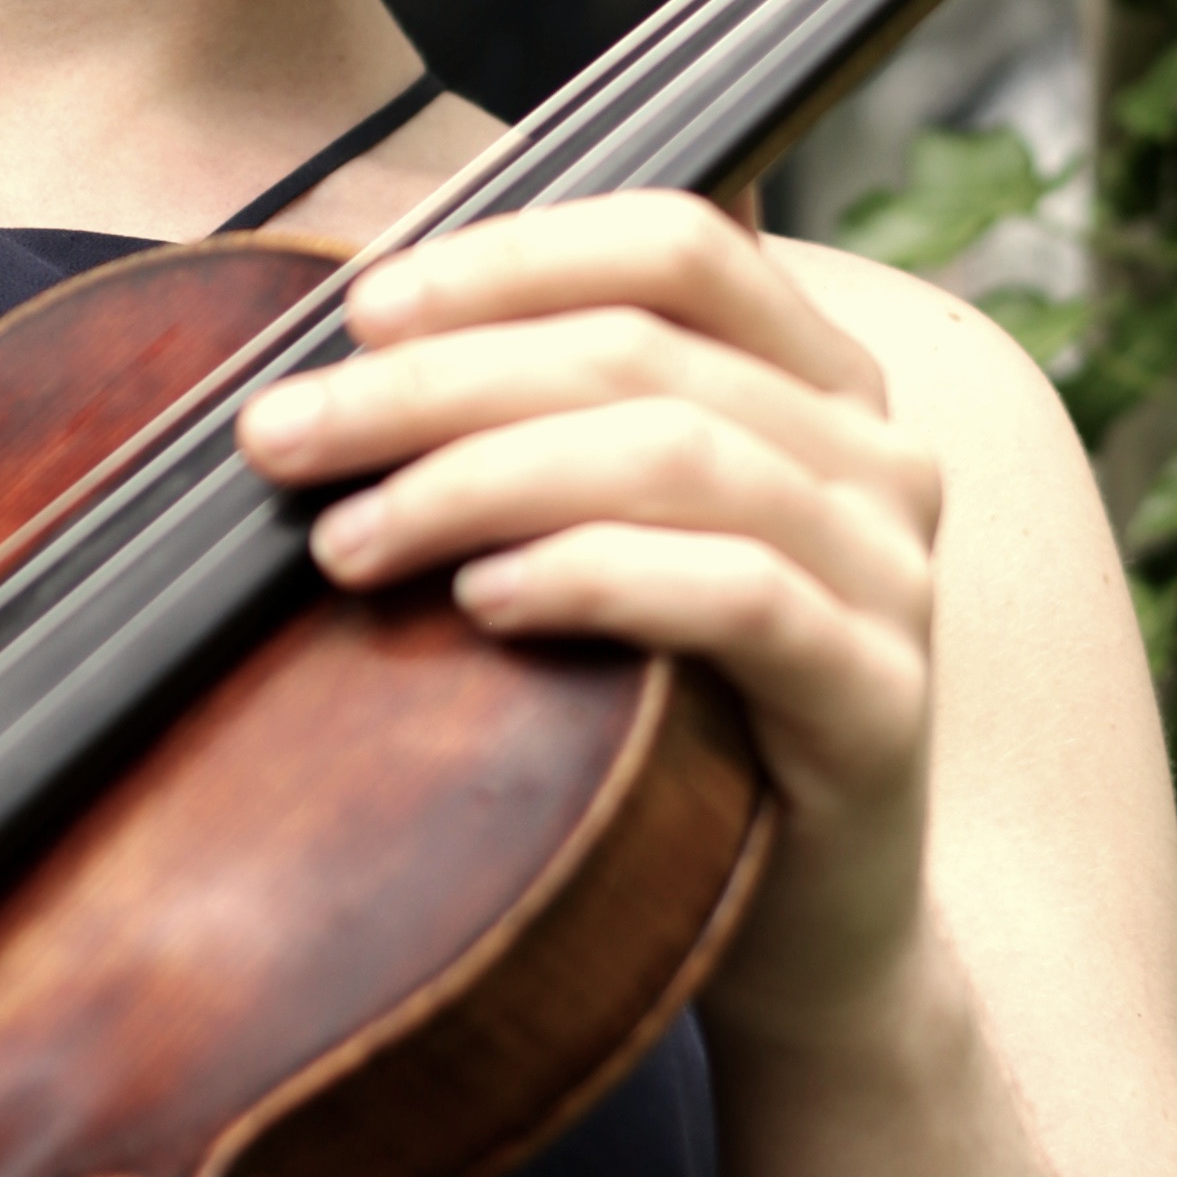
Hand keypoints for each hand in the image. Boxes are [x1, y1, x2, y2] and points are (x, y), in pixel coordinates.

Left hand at [238, 196, 940, 1046]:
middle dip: (437, 382)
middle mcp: (874, 452)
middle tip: (286, 434)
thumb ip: (553, 421)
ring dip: (480, 480)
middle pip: (641, 351)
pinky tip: (485, 600)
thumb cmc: (681, 714)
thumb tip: (370, 326)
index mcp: (819, 377)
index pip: (678, 244)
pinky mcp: (879, 696)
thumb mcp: (621, 539)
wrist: (808, 931)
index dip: (513, 257)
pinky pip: (734, 595)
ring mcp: (889, 572)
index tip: (360, 309)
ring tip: (349, 539)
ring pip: (675, 457)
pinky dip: (593, 575)